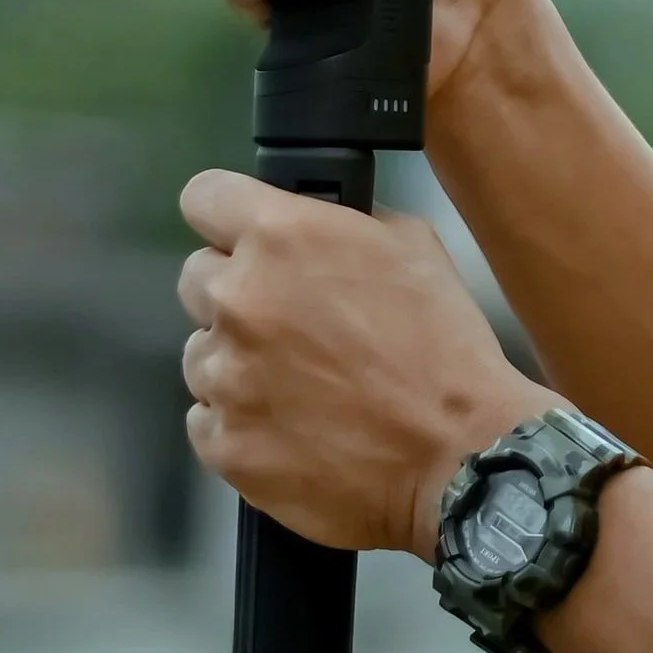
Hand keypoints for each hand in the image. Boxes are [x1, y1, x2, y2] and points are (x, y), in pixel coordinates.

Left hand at [178, 171, 548, 556]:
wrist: (456, 456)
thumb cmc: (443, 344)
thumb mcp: (411, 245)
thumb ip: (341, 225)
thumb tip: (311, 230)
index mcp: (280, 237)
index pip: (204, 197)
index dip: (226, 215)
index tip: (244, 236)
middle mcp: (238, 300)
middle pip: (196, 278)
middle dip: (236, 291)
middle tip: (288, 321)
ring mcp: (223, 378)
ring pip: (201, 353)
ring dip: (236, 361)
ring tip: (296, 386)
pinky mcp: (222, 445)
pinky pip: (207, 418)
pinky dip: (239, 420)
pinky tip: (289, 428)